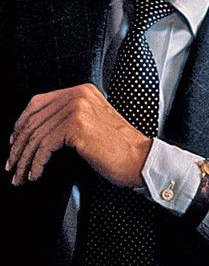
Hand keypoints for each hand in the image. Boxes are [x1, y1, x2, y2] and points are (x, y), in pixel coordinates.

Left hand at [6, 83, 151, 187]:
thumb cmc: (119, 148)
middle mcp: (79, 95)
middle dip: (18, 146)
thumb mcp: (93, 123)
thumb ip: (69, 118)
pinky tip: (36, 174)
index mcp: (82, 91)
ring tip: (21, 175)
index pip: (38, 102)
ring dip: (24, 159)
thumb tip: (36, 131)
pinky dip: (36, 163)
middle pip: (34, 119)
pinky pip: (44, 146)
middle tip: (12, 164)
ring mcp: (78, 109)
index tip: (14, 142)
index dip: (21, 123)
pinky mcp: (77, 126)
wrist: (140, 158)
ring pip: (36, 135)